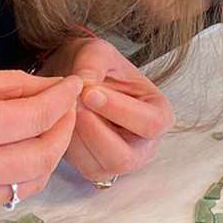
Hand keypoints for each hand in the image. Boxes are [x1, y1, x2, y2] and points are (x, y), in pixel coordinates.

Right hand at [0, 69, 81, 219]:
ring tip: (46, 130)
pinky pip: (4, 195)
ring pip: (31, 181)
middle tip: (66, 108)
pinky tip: (16, 152)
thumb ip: (5, 86)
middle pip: (45, 153)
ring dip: (48, 155)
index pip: (39, 114)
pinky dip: (20, 174)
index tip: (73, 84)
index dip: (63, 98)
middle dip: (64, 128)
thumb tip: (47, 86)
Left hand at [44, 35, 174, 184]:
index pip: (150, 123)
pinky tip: (62, 122)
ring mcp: (121, 162)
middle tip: (72, 104)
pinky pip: (82, 167)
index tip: (89, 92)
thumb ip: (93, 63)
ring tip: (65, 109)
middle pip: (124, 157)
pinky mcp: (98, 170)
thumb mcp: (98, 52)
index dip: (119, 110)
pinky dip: (68, 147)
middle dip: (94, 131)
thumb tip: (84, 83)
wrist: (76, 80)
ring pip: (101, 165)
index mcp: (160, 113)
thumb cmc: (97, 66)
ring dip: (78, 138)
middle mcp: (145, 145)